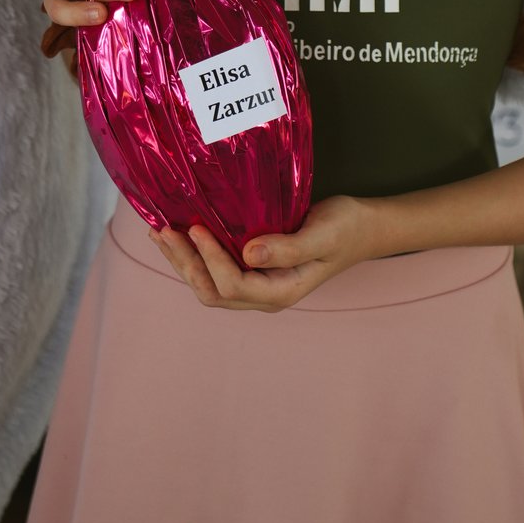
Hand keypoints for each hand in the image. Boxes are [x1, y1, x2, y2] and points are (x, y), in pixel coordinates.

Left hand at [149, 196, 373, 311]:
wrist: (362, 228)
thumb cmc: (346, 228)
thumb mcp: (323, 235)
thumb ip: (289, 247)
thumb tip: (249, 254)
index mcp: (281, 291)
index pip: (234, 285)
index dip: (210, 259)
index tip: (197, 227)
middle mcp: (264, 294)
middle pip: (213, 291)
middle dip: (186, 263)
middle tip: (164, 231)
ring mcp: (258, 284)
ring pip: (209, 284)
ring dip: (184, 261)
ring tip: (161, 233)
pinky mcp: (253, 269)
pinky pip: (216, 270)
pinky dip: (194, 255)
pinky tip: (181, 235)